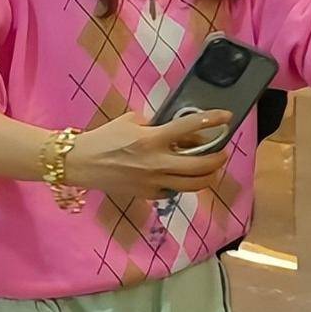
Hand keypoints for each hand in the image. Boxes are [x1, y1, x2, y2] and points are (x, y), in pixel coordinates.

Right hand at [64, 109, 232, 199]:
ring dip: (208, 175)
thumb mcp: (131, 121)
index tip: (227, 117)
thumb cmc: (105, 137)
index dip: (212, 120)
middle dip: (218, 158)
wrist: (82, 163)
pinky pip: (175, 190)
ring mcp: (154, 181)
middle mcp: (157, 162)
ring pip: (194, 184)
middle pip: (201, 164)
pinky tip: (183, 176)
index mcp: (152, 139)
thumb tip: (179, 132)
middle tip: (223, 152)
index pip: (190, 127)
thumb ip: (156, 125)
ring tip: (211, 168)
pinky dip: (183, 183)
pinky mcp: (149, 194)